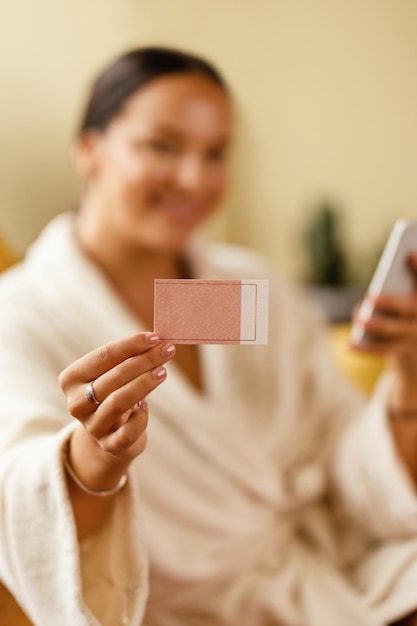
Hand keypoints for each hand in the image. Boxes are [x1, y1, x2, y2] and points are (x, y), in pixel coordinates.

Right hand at [59, 332, 174, 490]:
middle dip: (144, 361)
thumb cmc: (114, 393)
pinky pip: (128, 431)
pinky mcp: (109, 446)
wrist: (110, 434)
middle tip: (167, 351)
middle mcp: (76, 403)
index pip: (104, 356)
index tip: (155, 337)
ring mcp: (92, 427)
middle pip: (113, 377)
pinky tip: (146, 406)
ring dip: (145, 384)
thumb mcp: (113, 374)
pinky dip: (141, 417)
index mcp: (72, 379)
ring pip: (118, 402)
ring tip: (163, 371)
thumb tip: (157, 342)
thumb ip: (129, 359)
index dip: (131, 345)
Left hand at [351, 254, 416, 381]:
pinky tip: (349, 345)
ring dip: (377, 326)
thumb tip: (370, 297)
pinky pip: (384, 350)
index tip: (409, 254)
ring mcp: (416, 336)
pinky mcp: (404, 351)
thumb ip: (397, 288)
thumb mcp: (405, 298)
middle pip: (409, 308)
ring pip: (396, 331)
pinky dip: (366, 349)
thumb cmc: (406, 309)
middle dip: (391, 302)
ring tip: (361, 322)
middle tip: (371, 297)